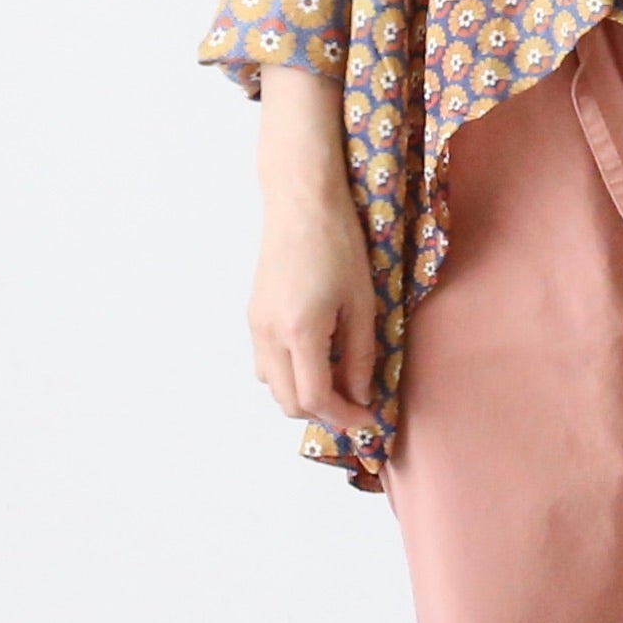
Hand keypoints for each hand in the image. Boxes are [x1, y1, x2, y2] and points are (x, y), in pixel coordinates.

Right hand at [247, 67, 376, 432]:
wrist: (301, 203)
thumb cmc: (340, 245)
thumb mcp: (363, 304)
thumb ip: (360, 355)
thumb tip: (360, 395)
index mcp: (299, 333)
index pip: (316, 399)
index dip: (344, 417)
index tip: (369, 418)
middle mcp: (268, 334)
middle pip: (289, 402)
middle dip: (324, 412)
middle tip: (357, 403)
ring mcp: (254, 325)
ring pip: (272, 386)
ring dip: (303, 394)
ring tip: (339, 378)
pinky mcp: (252, 315)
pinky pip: (265, 363)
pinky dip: (289, 374)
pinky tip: (316, 357)